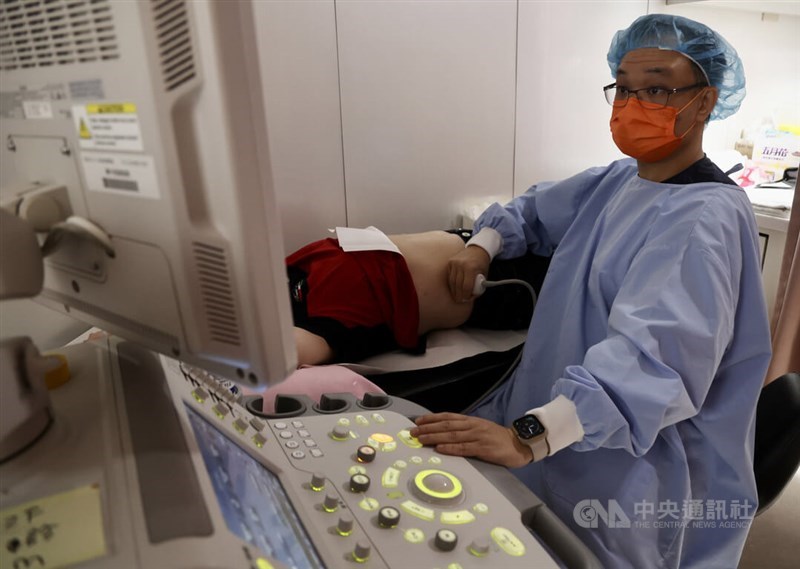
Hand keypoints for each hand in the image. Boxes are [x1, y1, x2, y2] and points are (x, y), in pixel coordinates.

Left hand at [410, 413, 532, 467]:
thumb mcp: (480, 429)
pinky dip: (450, 448)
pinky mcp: (484, 449)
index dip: (432, 418)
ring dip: (434, 437)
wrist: (520, 443)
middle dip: (428, 428)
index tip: (418, 421)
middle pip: (446, 426)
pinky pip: (464, 448)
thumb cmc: (498, 439)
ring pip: (452, 436)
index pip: (448, 417)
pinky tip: (440, 449)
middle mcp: (473, 426)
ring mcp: (478, 436)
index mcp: (471, 421)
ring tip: (421, 439)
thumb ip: (465, 430)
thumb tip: (446, 434)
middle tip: (413, 432)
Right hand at [447, 246, 489, 302]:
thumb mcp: (484, 275)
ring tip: (456, 297)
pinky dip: (451, 284)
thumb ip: (478, 286)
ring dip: (454, 291)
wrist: (477, 249)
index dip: (466, 295)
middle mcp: (461, 264)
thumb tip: (471, 297)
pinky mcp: (450, 262)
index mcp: (471, 267)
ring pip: (452, 281)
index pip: (467, 286)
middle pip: (458, 285)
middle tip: (460, 301)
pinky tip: (454, 289)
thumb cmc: (482, 264)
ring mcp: (454, 262)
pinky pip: (449, 276)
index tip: (467, 300)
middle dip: (459, 295)